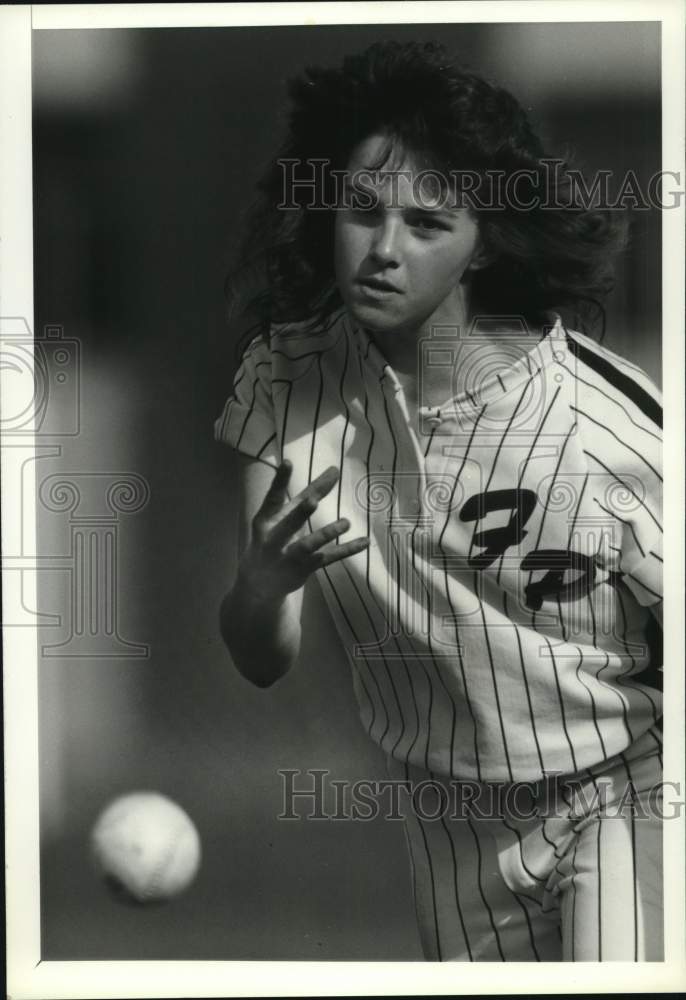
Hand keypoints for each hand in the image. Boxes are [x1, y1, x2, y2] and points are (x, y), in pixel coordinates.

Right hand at [237, 460, 369, 602]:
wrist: (257, 583)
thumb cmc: (272, 538)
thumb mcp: (280, 517)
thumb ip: (306, 495)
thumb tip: (333, 471)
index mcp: (266, 520)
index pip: (273, 498)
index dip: (279, 480)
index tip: (288, 462)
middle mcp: (275, 538)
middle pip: (291, 522)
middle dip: (301, 513)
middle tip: (313, 501)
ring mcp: (290, 555)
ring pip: (310, 544)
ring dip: (327, 533)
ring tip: (346, 522)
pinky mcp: (305, 568)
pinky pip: (329, 558)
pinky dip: (347, 550)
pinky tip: (364, 542)